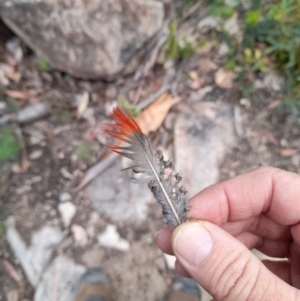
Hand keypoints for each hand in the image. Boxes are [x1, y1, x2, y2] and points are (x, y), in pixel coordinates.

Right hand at [156, 167, 299, 300]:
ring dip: (214, 247)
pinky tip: (208, 275)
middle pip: (256, 211)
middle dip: (211, 225)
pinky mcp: (295, 278)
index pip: (272, 186)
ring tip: (184, 261)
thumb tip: (188, 237)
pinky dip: (229, 266)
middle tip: (175, 240)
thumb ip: (237, 273)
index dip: (224, 196)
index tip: (188, 216)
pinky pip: (257, 259)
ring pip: (252, 235)